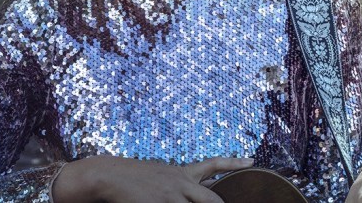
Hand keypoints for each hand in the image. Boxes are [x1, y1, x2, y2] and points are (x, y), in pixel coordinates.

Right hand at [52, 155, 253, 202]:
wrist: (109, 175)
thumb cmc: (134, 177)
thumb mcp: (161, 174)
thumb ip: (180, 183)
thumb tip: (197, 186)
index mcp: (182, 173)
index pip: (213, 164)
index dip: (234, 163)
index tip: (251, 161)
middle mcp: (180, 183)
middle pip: (212, 199)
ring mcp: (171, 196)